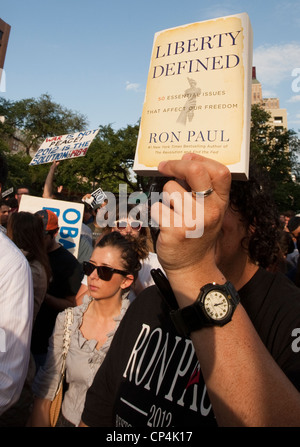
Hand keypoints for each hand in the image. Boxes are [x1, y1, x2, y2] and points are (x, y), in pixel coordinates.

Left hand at [151, 154, 230, 279]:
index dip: (201, 159)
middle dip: (175, 164)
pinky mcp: (174, 230)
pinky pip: (157, 207)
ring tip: (172, 211)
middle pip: (195, 171)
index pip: (220, 171)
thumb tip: (186, 158)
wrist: (192, 267)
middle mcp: (210, 211)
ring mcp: (193, 221)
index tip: (186, 156)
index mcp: (221, 203)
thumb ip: (204, 188)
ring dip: (165, 197)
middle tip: (164, 166)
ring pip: (169, 189)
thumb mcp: (210, 211)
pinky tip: (164, 223)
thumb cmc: (198, 234)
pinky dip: (156, 213)